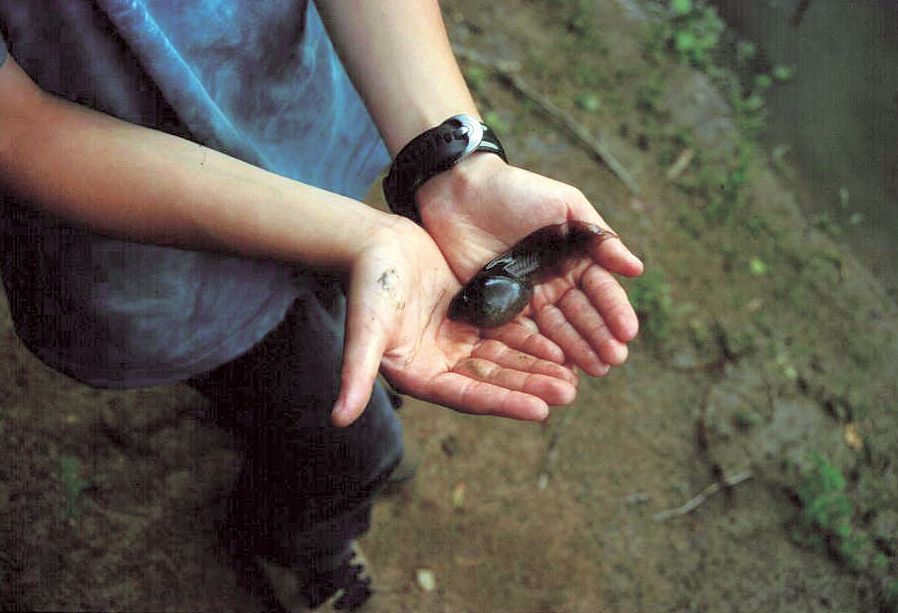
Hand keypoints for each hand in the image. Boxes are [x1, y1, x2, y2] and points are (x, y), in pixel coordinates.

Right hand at [331, 217, 577, 426]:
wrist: (372, 242)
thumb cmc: (367, 283)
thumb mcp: (365, 328)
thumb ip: (355, 373)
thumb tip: (337, 420)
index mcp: (418, 375)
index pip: (468, 395)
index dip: (505, 402)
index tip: (541, 410)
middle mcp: (440, 364)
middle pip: (494, 380)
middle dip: (531, 386)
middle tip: (570, 393)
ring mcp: (457, 342)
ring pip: (504, 359)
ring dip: (536, 368)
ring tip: (573, 376)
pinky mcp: (469, 318)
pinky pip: (506, 333)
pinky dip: (531, 341)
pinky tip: (560, 346)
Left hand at [416, 154, 643, 376]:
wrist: (460, 190)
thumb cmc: (516, 190)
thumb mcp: (564, 205)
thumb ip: (598, 238)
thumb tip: (637, 269)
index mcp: (574, 260)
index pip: (600, 291)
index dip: (614, 311)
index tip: (628, 333)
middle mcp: (553, 284)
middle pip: (580, 317)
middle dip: (599, 338)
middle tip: (613, 361)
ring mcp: (525, 298)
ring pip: (554, 331)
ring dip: (575, 351)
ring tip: (593, 371)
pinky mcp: (496, 308)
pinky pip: (519, 333)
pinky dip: (537, 351)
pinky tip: (554, 366)